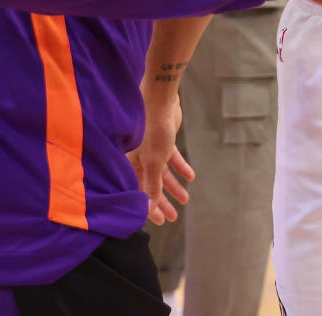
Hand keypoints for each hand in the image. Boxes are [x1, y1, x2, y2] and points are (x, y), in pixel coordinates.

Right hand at [127, 94, 194, 225]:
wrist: (160, 100)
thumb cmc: (151, 130)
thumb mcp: (153, 162)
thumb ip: (152, 185)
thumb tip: (149, 207)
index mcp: (130, 165)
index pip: (139, 192)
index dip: (150, 207)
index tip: (162, 221)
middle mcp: (138, 159)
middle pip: (152, 185)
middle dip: (163, 201)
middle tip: (174, 217)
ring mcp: (152, 150)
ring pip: (163, 173)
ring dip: (174, 186)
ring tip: (186, 199)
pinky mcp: (164, 141)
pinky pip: (172, 158)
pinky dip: (181, 167)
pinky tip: (191, 176)